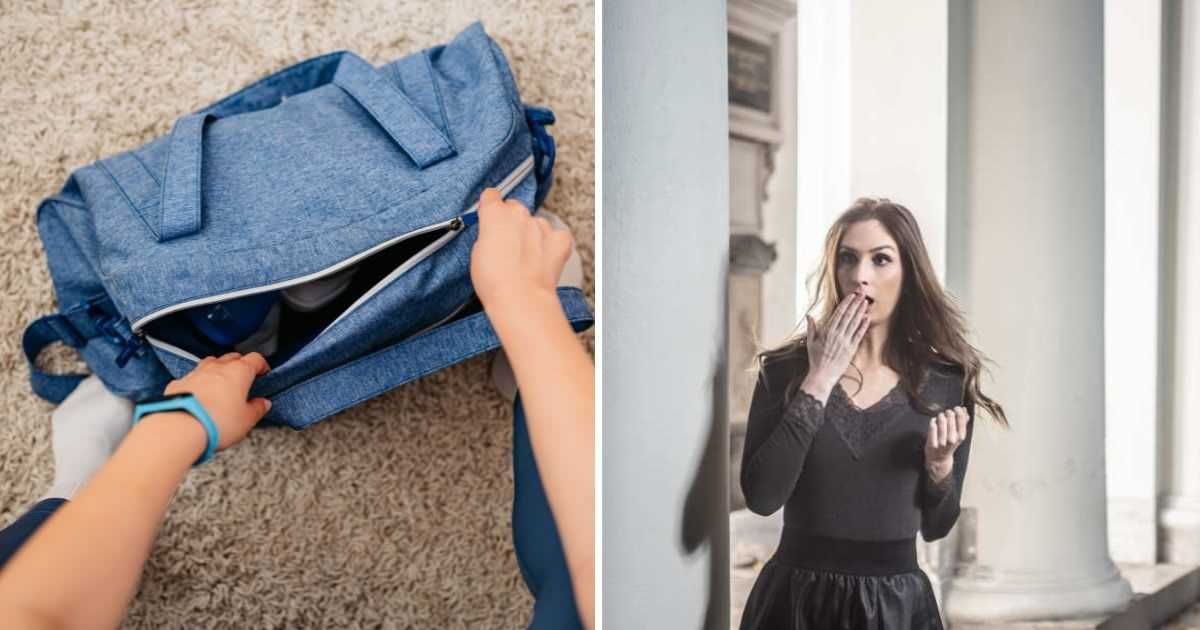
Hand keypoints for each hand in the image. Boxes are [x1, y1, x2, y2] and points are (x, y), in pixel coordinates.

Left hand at [162, 351, 271, 450]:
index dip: (261, 365)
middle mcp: (217, 367)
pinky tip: (199, 395)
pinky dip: (198, 382)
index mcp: (239, 371)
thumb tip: (262, 403)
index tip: (263, 372)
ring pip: (210, 363)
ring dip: (217, 370)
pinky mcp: (178, 383)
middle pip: (232, 357)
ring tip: (221, 384)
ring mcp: (196, 373)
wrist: (180, 428)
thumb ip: (257, 409)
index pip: (255, 359)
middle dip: (240, 364)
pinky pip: (191, 377)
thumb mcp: (247, 420)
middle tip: (244, 379)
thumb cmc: (215, 422)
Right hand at [470, 188, 573, 313]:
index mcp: (495, 214)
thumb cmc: (495, 282)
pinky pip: (557, 235)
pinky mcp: (559, 239)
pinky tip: (543, 258)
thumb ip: (486, 236)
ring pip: (536, 223)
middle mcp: (520, 214)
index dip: (490, 206)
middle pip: (515, 209)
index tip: (490, 213)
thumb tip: (494, 236)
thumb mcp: (476, 254)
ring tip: (525, 258)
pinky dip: (552, 244)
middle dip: (511, 222)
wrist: (520, 299)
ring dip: (532, 235)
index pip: (491, 196)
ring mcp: (541, 226)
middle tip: (507, 245)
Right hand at [804, 288, 870, 387]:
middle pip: (849, 316)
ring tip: (866, 302)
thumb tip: (809, 316)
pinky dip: (863, 326)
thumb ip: (811, 328)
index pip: (839, 313)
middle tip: (862, 294)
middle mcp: (837, 335)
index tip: (851, 295)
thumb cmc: (815, 359)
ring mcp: (845, 342)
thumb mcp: (810, 342)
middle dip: (856, 304)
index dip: (846, 303)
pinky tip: (867, 318)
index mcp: (827, 331)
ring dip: (861, 312)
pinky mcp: (851, 349)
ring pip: (855, 323)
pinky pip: (859, 335)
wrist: (822, 375)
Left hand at [925, 405, 968, 480]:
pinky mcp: (932, 444)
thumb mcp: (958, 434)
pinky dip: (933, 422)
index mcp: (960, 436)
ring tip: (940, 417)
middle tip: (947, 413)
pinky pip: (932, 427)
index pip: (961, 419)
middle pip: (950, 418)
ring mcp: (942, 442)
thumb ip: (962, 422)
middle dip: (948, 412)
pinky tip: (934, 422)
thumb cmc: (949, 444)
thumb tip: (965, 410)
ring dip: (940, 416)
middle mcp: (952, 439)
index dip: (958, 411)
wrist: (939, 459)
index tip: (956, 408)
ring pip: (941, 421)